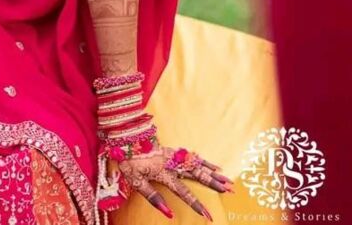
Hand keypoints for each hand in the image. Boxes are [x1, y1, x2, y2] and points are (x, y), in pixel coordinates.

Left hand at [117, 143, 233, 219]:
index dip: (197, 205)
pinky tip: (214, 166)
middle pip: (198, 175)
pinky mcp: (173, 151)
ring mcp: (174, 155)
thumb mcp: (136, 182)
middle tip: (230, 191)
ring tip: (228, 180)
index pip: (184, 193)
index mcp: (164, 173)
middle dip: (214, 184)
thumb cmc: (129, 162)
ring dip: (214, 173)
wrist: (124, 139)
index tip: (209, 216)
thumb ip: (153, 198)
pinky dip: (205, 162)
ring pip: (198, 165)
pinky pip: (193, 157)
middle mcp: (172, 163)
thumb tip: (170, 214)